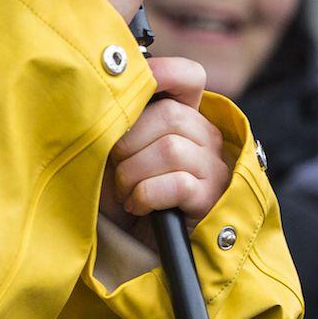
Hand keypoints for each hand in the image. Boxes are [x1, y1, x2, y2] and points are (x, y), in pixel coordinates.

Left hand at [101, 56, 229, 230]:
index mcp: (186, 116)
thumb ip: (122, 122)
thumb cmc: (129, 193)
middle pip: (169, 116)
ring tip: (126, 192)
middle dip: (130, 144)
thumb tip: (104, 94)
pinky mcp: (210, 198)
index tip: (129, 87)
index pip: (188, 76)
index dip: (161, 72)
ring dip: (133, 174)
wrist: (143, 245)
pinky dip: (146, 195)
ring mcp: (213, 167)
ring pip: (170, 150)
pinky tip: (139, 206)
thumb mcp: (122, 153)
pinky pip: (177, 183)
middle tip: (117, 169)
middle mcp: (206, 136)